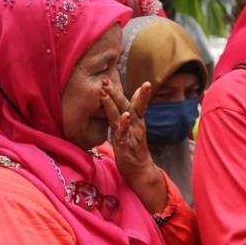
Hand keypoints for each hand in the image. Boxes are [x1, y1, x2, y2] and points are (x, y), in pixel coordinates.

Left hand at [101, 79, 167, 212]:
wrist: (140, 170)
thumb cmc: (134, 148)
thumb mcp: (134, 126)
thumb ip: (134, 109)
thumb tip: (136, 91)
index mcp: (136, 120)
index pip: (133, 101)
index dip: (126, 87)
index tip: (113, 74)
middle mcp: (135, 124)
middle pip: (127, 105)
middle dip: (116, 92)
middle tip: (105, 80)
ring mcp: (132, 134)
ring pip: (123, 116)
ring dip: (114, 103)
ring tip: (106, 92)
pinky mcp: (126, 145)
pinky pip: (124, 133)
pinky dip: (124, 124)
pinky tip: (124, 116)